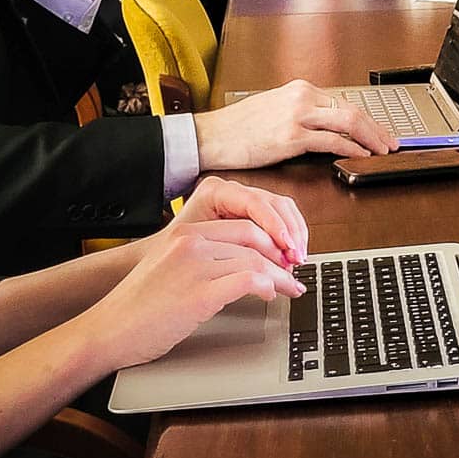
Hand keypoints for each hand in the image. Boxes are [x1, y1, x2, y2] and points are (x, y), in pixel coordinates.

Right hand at [80, 219, 303, 371]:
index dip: (270, 241)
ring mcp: (196, 267)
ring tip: (291, 288)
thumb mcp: (170, 268)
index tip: (282, 255)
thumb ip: (203, 258)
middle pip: (254, 239)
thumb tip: (244, 266)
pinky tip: (270, 295)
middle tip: (293, 270)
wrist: (107, 331)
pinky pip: (248, 281)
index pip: (242, 226)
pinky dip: (267, 287)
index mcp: (186, 234)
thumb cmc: (137, 307)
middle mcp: (192, 243)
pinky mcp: (199, 294)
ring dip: (280, 276)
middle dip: (280, 254)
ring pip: (256, 261)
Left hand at [165, 176, 308, 266]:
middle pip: (275, 204)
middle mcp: (234, 192)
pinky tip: (291, 255)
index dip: (275, 225)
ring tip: (296, 260)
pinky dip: (290, 238)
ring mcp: (245, 201)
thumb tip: (260, 266)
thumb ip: (228, 251)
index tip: (286, 245)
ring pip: (283, 211)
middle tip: (296, 258)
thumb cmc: (172, 257)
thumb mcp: (197, 250)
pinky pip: (281, 220)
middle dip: (290, 231)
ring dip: (295, 235)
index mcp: (216, 191)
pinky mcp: (253, 214)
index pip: (255, 202)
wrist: (162, 261)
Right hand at [193, 79, 396, 170]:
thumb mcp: (276, 108)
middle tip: (391, 142)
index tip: (380, 130)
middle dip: (376, 128)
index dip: (367, 118)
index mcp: (301, 90)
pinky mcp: (290, 137)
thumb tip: (328, 125)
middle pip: (352, 110)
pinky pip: (330, 142)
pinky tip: (360, 156)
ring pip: (347, 122)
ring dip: (370, 138)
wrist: (212, 136)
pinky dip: (351, 149)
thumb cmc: (239, 127)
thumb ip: (303, 112)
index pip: (344, 102)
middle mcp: (302, 98)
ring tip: (382, 151)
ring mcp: (297, 116)